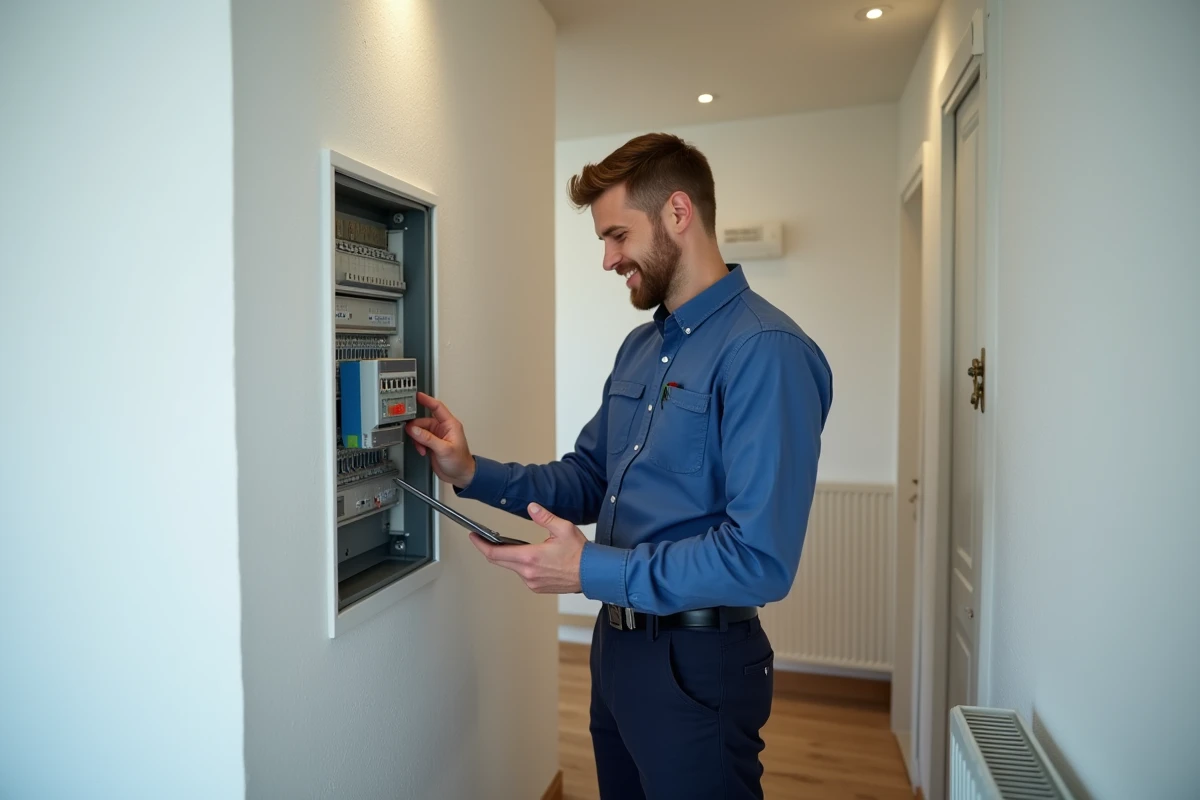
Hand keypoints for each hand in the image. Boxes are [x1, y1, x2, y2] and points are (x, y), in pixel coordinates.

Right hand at [405, 392, 476, 488]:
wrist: (461, 476)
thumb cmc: (460, 462)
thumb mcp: (444, 449)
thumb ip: (428, 438)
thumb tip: (414, 429)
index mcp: (450, 424)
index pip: (437, 407)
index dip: (426, 400)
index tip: (416, 395)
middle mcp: (443, 428)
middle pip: (424, 421)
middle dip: (417, 428)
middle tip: (412, 434)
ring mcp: (437, 436)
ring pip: (420, 431)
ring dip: (417, 439)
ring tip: (422, 448)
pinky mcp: (432, 444)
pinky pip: (420, 439)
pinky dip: (418, 444)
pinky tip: (422, 451)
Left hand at [470, 503, 584, 593]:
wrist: (593, 574)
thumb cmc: (581, 554)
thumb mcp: (563, 528)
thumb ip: (544, 517)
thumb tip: (531, 508)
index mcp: (531, 557)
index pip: (495, 553)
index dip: (481, 544)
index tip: (474, 536)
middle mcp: (528, 573)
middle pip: (499, 561)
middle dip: (489, 549)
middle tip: (482, 538)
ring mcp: (532, 582)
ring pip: (511, 568)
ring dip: (508, 557)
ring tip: (510, 545)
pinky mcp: (537, 587)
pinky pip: (522, 575)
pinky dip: (520, 565)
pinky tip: (528, 557)